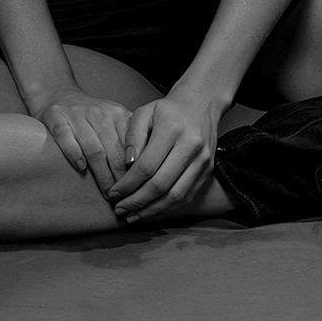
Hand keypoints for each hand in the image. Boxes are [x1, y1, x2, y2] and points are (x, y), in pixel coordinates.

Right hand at [32, 89, 132, 197]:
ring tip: (107, 192)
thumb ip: (130, 135)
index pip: (129, 146)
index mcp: (117, 113)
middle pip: (113, 150)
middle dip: (120, 177)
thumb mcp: (114, 118)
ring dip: (102, 173)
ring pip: (93, 148)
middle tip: (123, 196)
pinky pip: (66, 137)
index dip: (134, 170)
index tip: (137, 188)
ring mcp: (77, 114)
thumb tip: (152, 162)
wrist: (59, 93)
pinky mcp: (56, 117)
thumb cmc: (91, 115)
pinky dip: (74, 154)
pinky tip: (81, 168)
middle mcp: (98, 113)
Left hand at [108, 89, 224, 224]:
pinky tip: (151, 210)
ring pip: (175, 196)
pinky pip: (186, 196)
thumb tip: (126, 165)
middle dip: (136, 202)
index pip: (146, 166)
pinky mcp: (208, 171)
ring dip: (151, 210)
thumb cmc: (168, 110)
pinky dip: (167, 207)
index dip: (127, 184)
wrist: (201, 104)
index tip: (113, 193)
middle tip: (120, 209)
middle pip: (160, 184)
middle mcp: (191, 146)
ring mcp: (202, 161)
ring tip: (132, 216)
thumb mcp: (145, 112)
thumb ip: (132, 137)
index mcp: (172, 129)